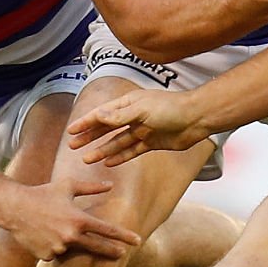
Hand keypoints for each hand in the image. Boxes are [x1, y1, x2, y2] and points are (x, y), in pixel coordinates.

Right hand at [7, 179, 141, 260]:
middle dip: (111, 251)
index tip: (137, 240)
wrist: (15, 208)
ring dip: (69, 240)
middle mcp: (71, 236)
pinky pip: (57, 252)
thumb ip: (91, 187)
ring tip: (52, 225)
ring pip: (72, 248)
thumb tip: (110, 185)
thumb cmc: (44, 193)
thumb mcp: (69, 186)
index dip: (124, 236)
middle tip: (122, 254)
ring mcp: (59, 248)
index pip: (107, 230)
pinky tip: (43, 233)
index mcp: (79, 219)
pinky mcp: (47, 256)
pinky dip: (54, 244)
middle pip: (97, 247)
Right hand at [67, 89, 208, 166]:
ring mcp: (142, 129)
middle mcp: (133, 116)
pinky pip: (132, 151)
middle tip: (73, 146)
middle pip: (107, 128)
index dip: (86, 122)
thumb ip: (120, 115)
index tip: (71, 131)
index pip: (102, 114)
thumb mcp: (142, 110)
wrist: (196, 118)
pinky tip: (108, 163)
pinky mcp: (152, 142)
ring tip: (87, 159)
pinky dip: (120, 156)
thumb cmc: (170, 108)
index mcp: (129, 103)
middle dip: (90, 137)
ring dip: (102, 150)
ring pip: (117, 142)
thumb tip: (98, 116)